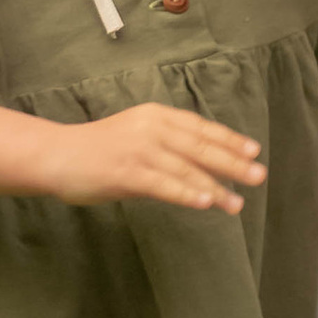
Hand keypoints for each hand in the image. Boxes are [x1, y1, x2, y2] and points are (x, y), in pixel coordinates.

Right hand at [0, 99, 267, 213]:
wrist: (58, 156)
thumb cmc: (99, 150)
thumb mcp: (137, 135)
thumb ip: (167, 145)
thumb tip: (202, 164)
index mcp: (155, 115)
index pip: (200, 127)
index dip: (228, 139)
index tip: (253, 150)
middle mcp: (151, 128)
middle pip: (200, 145)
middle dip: (232, 161)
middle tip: (259, 175)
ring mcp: (139, 150)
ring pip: (187, 168)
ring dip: (215, 185)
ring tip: (236, 202)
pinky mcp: (127, 172)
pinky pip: (165, 184)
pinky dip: (188, 193)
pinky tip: (207, 202)